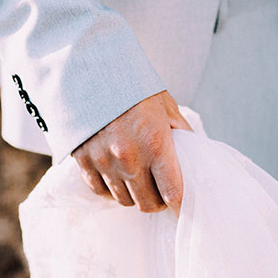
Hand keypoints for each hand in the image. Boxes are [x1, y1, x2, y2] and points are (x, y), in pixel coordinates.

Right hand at [72, 91, 191, 213]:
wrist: (90, 70)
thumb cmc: (133, 86)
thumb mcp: (166, 105)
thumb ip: (181, 133)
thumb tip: (194, 153)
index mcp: (156, 144)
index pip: (173, 193)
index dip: (181, 205)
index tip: (184, 207)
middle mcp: (130, 158)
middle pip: (148, 204)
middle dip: (158, 202)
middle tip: (161, 192)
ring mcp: (104, 162)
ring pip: (124, 200)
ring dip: (135, 196)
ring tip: (140, 182)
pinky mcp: (83, 161)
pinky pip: (101, 191)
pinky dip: (112, 190)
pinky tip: (118, 178)